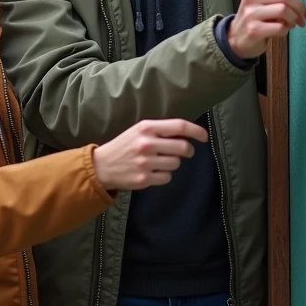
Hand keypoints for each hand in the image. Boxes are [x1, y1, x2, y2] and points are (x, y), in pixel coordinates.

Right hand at [91, 119, 208, 190]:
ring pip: (176, 164)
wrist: (102, 165)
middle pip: (183, 147)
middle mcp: (147, 143)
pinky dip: (163, 175)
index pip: (179, 127)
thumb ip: (160, 131)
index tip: (204, 137)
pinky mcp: (143, 179)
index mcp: (147, 127)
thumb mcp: (139, 131)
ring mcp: (145, 162)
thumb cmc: (124, 145)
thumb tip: (187, 135)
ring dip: (172, 164)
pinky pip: (167, 178)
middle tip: (183, 152)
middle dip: (187, 151)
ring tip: (159, 162)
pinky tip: (152, 172)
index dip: (196, 131)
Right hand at [228, 0, 305, 59]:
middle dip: (300, 7)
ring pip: (284, 11)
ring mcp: (251, 13)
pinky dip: (286, 30)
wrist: (236, 39)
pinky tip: (283, 30)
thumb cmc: (257, 17)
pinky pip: (280, 27)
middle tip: (305, 16)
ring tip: (294, 24)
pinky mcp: (254, 29)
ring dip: (295, 19)